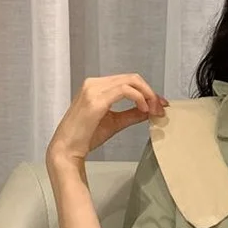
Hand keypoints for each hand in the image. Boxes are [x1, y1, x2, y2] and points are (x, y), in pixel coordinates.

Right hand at [46, 74, 167, 168]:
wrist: (67, 149)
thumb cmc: (85, 136)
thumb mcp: (115, 122)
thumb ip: (132, 114)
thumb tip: (150, 110)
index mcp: (97, 86)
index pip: (128, 81)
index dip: (147, 90)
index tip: (160, 104)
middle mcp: (94, 84)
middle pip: (132, 78)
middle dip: (150, 92)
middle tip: (160, 108)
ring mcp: (94, 90)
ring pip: (131, 82)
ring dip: (148, 95)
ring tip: (154, 110)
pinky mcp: (96, 100)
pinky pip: (125, 91)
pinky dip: (139, 99)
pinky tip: (144, 110)